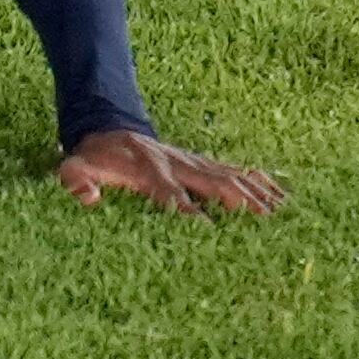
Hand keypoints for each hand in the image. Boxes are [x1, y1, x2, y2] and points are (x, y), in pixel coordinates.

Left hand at [55, 129, 284, 216]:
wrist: (109, 127)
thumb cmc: (97, 156)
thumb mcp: (77, 166)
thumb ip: (76, 179)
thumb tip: (87, 196)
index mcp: (148, 170)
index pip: (171, 193)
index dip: (187, 210)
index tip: (208, 231)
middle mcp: (177, 163)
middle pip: (213, 182)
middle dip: (239, 202)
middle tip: (266, 225)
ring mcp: (192, 160)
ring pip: (230, 175)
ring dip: (255, 193)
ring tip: (282, 214)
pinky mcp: (202, 161)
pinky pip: (234, 169)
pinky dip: (258, 180)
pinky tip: (281, 194)